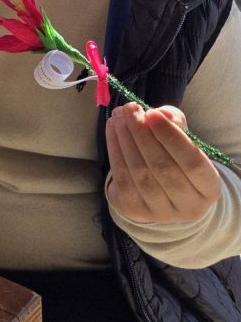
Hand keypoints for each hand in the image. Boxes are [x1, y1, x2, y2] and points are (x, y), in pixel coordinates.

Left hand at [106, 102, 220, 224]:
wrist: (159, 193)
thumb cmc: (176, 160)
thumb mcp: (184, 140)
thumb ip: (176, 123)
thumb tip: (162, 114)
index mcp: (209, 189)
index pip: (192, 162)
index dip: (171, 137)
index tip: (151, 113)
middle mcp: (188, 206)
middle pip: (162, 167)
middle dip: (142, 134)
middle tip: (129, 109)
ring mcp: (161, 212)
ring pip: (140, 173)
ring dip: (125, 139)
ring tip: (119, 116)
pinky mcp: (134, 211)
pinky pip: (122, 178)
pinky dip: (115, 150)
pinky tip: (112, 129)